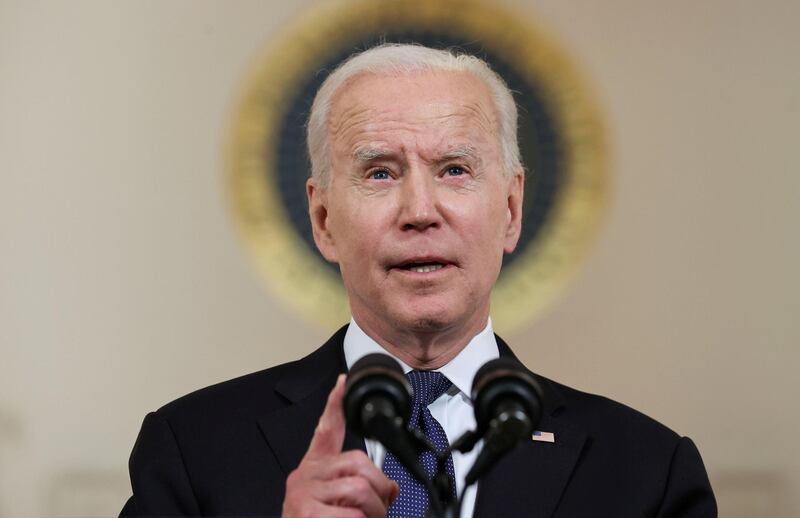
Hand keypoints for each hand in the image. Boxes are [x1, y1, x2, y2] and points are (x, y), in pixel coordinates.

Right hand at [282, 374, 398, 517]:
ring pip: (360, 488)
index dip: (334, 403)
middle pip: (359, 463)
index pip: (325, 429)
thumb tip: (391, 488)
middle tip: (377, 512)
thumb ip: (360, 490)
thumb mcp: (338, 507)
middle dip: (380, 492)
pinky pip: (351, 515)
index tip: (343, 382)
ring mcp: (302, 494)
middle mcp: (304, 477)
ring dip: (374, 513)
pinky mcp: (305, 512)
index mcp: (314, 471)